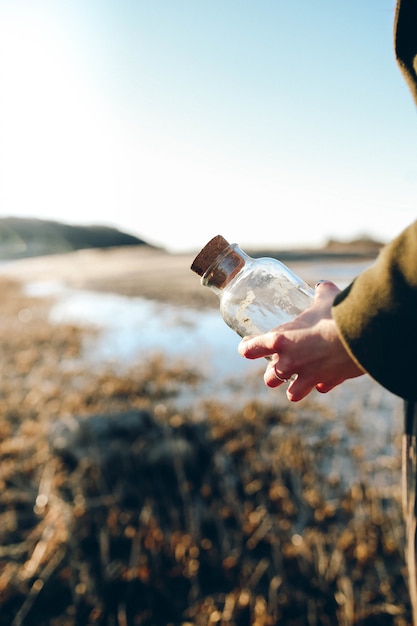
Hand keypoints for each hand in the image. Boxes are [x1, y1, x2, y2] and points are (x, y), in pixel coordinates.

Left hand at [238, 280, 364, 401]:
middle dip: (273, 373)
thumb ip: (320, 292)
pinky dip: (321, 384)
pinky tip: (325, 377)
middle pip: (270, 378)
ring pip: (292, 393)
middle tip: (280, 364)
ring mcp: (307, 376)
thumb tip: (322, 286)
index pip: (250, 349)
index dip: (247, 348)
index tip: (247, 346)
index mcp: (280, 340)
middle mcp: (289, 362)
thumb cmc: (337, 313)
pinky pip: (319, 388)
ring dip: (294, 387)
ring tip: (299, 379)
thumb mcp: (325, 298)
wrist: (362, 335)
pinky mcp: (327, 382)